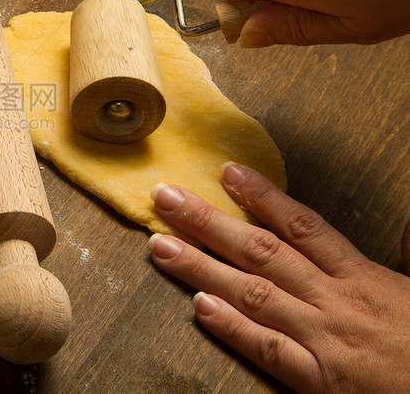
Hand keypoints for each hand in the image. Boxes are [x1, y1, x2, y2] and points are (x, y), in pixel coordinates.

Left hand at [148, 163, 409, 392]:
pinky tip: (199, 308)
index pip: (302, 226)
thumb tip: (405, 226)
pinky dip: (233, 327)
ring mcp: (323, 339)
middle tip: (165, 198)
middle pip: (262, 251)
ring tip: (160, 246)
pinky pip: (268, 349)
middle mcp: (336, 300)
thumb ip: (409, 254)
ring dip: (202, 268)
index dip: (261, 196)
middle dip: (208, 221)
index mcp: (363, 276)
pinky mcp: (319, 381)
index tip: (226, 172)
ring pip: (253, 294)